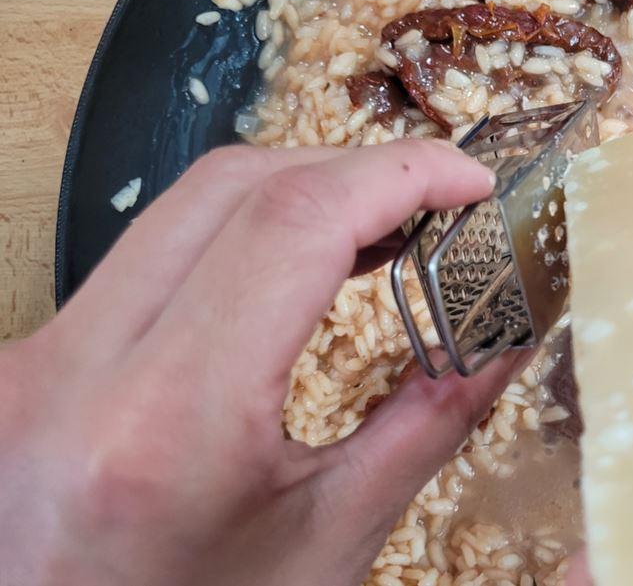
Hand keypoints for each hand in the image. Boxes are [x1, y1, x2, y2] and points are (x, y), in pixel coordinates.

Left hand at [0, 141, 524, 585]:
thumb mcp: (329, 542)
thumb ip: (428, 423)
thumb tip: (504, 333)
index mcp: (165, 426)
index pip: (291, 223)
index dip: (397, 175)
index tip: (468, 181)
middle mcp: (74, 369)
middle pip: (233, 187)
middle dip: (353, 172)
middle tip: (439, 199)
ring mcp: (37, 356)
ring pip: (182, 206)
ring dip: (297, 195)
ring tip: (386, 225)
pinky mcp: (33, 357)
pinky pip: (148, 253)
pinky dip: (240, 234)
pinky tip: (300, 260)